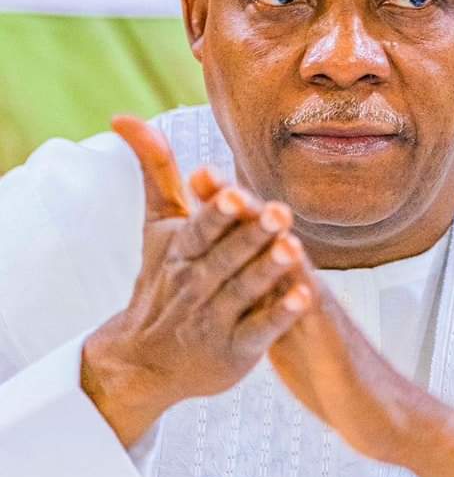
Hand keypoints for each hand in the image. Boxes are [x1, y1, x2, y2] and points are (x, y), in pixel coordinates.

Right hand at [80, 116, 311, 448]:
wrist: (146, 360)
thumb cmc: (163, 277)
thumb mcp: (158, 224)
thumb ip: (155, 169)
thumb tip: (125, 116)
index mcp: (182, 250)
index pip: (200, 229)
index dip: (216, 213)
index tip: (232, 193)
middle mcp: (196, 283)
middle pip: (226, 258)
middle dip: (251, 236)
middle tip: (279, 213)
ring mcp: (214, 319)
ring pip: (245, 292)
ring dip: (269, 271)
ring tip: (294, 250)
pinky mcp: (235, 350)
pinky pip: (259, 332)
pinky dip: (280, 316)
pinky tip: (304, 298)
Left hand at [192, 172, 453, 476]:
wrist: (369, 405)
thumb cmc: (323, 365)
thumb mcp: (285, 324)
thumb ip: (265, 294)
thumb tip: (243, 268)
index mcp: (282, 284)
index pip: (249, 240)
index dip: (224, 210)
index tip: (196, 177)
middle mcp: (299, 287)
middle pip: (266, 240)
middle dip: (237, 208)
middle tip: (205, 175)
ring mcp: (317, 308)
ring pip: (292, 265)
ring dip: (272, 234)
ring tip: (251, 204)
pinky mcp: (330, 338)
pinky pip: (316, 313)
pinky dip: (303, 290)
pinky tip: (297, 268)